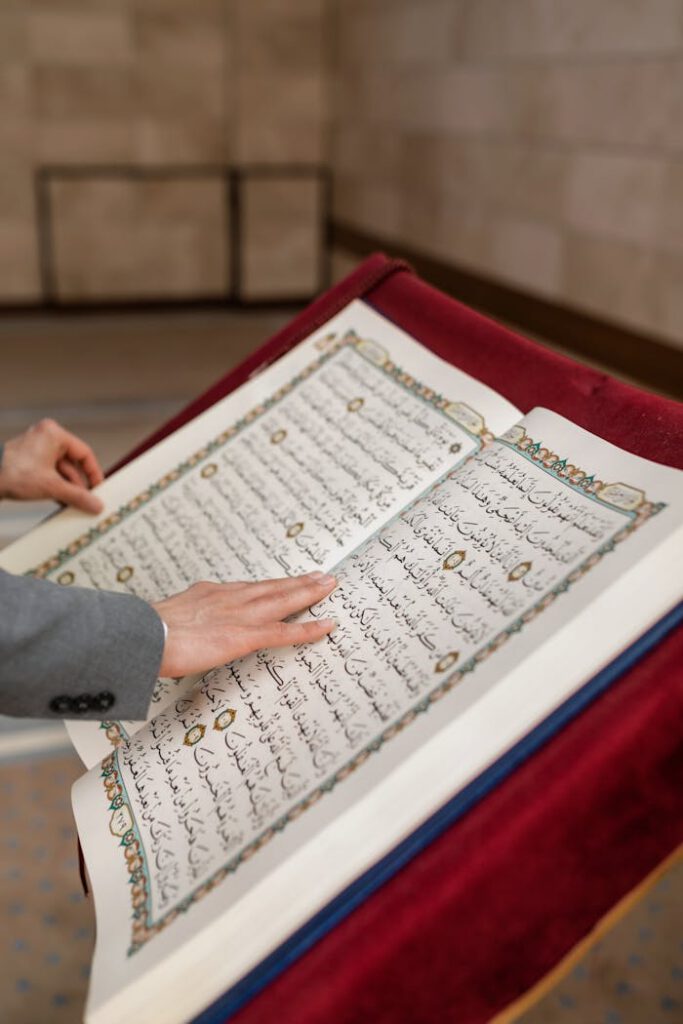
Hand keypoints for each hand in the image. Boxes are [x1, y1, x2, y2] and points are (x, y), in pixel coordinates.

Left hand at [0, 419, 103, 513]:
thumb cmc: (12, 473)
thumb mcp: (51, 486)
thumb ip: (77, 496)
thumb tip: (95, 503)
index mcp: (54, 434)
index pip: (84, 453)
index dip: (94, 473)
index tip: (99, 488)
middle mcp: (46, 437)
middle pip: (73, 463)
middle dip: (79, 484)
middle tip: (88, 500)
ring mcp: (36, 449)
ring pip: (61, 470)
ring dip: (68, 488)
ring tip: (75, 504)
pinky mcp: (29, 461)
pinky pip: (50, 473)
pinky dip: (57, 486)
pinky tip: (62, 501)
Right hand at [153, 572, 337, 676]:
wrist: (142, 636)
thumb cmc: (146, 632)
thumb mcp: (165, 617)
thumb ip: (181, 620)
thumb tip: (179, 628)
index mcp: (210, 594)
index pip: (248, 588)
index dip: (270, 585)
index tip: (283, 582)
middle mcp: (229, 598)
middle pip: (272, 587)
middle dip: (298, 581)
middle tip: (321, 575)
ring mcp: (239, 615)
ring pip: (283, 600)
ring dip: (308, 592)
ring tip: (329, 585)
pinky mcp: (244, 635)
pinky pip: (284, 632)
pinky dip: (307, 628)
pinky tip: (326, 625)